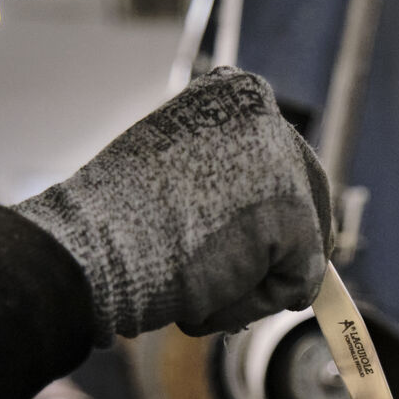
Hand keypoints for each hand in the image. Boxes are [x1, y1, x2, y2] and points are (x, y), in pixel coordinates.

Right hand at [14, 68, 332, 344]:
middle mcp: (268, 114)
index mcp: (237, 94)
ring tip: (193, 274)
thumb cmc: (115, 223)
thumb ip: (223, 176)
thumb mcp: (173, 170)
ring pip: (296, 245)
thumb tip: (265, 222)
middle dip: (270, 248)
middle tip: (221, 273)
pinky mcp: (295, 220)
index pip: (280, 158)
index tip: (233, 237)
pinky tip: (206, 291)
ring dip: (249, 278)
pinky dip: (252, 304)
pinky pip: (297, 282)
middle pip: (304, 198)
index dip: (262, 212)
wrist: (94, 250)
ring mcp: (286, 166)